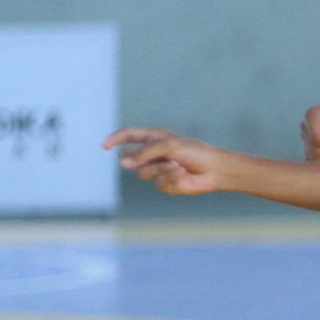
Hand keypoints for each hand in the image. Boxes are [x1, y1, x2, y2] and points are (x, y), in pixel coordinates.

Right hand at [104, 126, 232, 196]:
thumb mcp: (168, 146)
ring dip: (161, 169)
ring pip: (142, 173)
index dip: (115, 139)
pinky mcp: (164, 184)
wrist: (215, 170)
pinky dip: (170, 178)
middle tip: (160, 157)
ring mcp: (157, 169)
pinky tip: (184, 175)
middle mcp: (153, 153)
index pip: (128, 136)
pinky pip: (157, 183)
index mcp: (154, 138)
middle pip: (129, 158)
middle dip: (140, 159)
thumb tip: (123, 164)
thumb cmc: (195, 152)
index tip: (105, 146)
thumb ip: (144, 152)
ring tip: (178, 166)